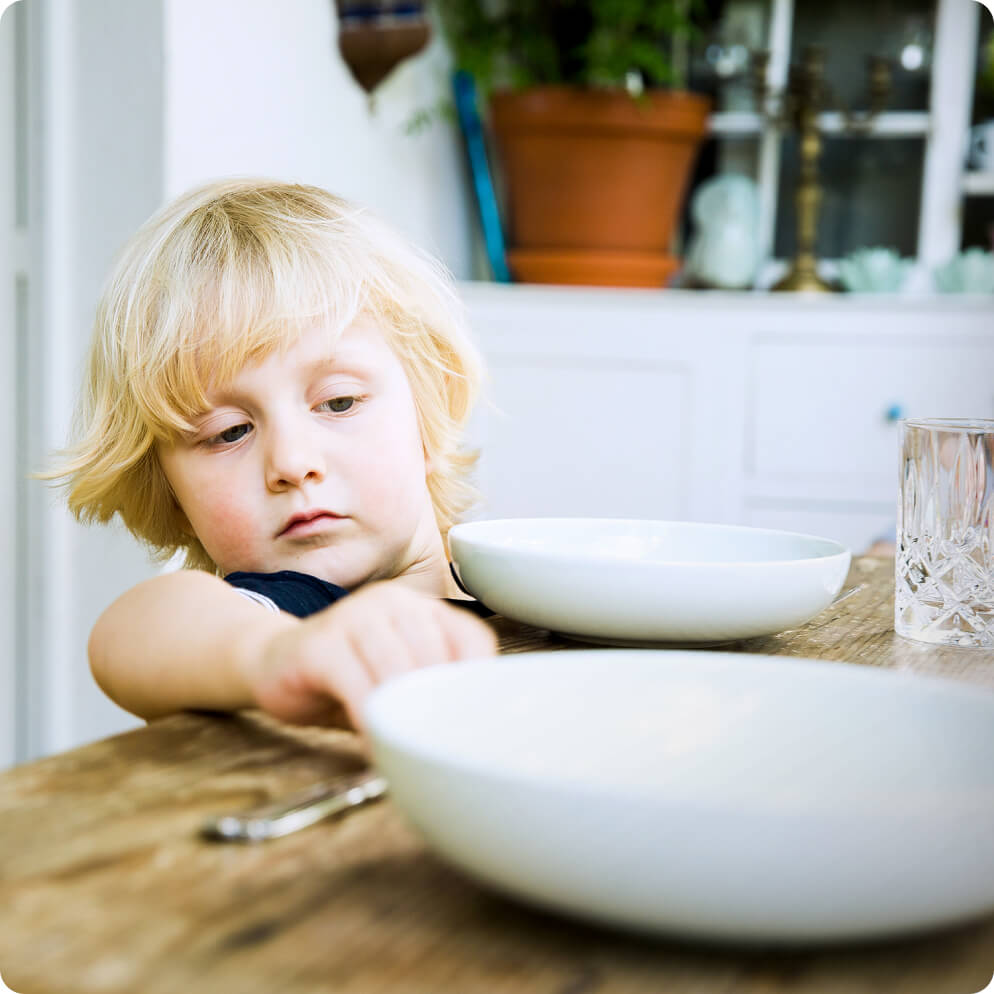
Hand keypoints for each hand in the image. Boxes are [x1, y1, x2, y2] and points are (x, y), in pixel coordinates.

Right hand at [246, 582, 496, 729]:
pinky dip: (369, 719)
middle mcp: (393, 603)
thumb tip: (471, 729)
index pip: (472, 640)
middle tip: (435, 746)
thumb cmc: (345, 675)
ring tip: (403, 748)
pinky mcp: (322, 643)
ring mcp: (355, 616)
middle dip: (436, 706)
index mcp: (421, 608)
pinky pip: (357, 685)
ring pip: (396, 670)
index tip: (470, 723)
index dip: (475, 685)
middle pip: (435, 656)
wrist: (271, 660)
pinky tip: (373, 743)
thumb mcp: (397, 677)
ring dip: (402, 715)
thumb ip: (431, 688)